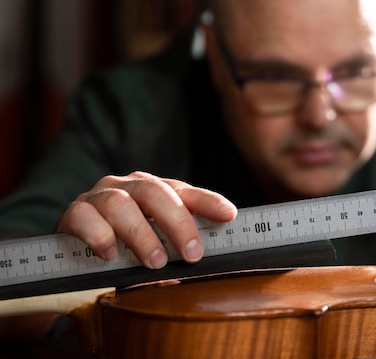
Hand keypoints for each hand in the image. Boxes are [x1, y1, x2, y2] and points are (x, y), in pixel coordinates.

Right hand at [57, 172, 237, 268]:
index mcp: (153, 190)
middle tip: (192, 254)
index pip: (184, 190)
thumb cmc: (124, 250)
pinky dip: (101, 237)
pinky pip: (86, 218)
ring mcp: (98, 197)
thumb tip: (204, 261)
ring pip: (121, 204)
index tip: (229, 215)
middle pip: (155, 192)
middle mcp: (127, 186)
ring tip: (156, 262)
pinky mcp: (73, 213)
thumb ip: (176, 248)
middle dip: (178, 223)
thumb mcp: (155, 247)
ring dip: (141, 234)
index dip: (207, 201)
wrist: (73, 260)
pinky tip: (110, 256)